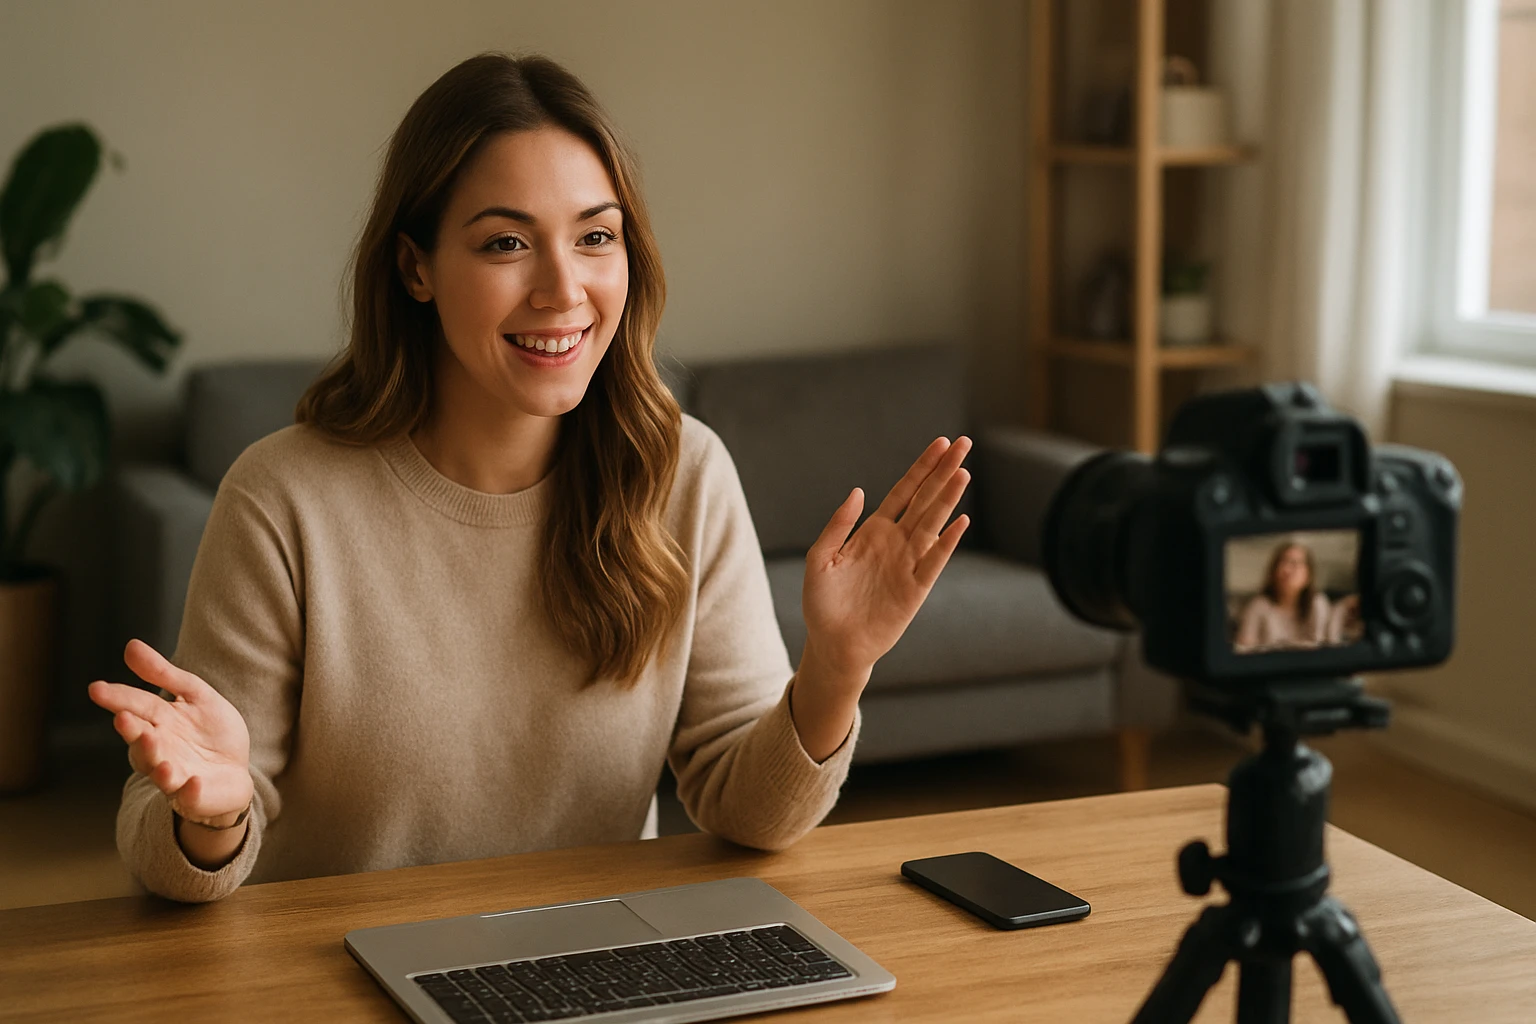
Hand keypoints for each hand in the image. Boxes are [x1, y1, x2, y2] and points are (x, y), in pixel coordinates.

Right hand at [88, 639, 252, 825]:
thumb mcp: (195, 695)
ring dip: (155, 759)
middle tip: (123, 718)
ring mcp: (174, 774)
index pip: (137, 707)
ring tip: (153, 743)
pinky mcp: (193, 795)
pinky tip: (194, 782)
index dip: (118, 698)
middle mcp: (159, 749)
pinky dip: (190, 790)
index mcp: (158, 722)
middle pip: (141, 740)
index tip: (97, 688)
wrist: (235, 772)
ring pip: (158, 769)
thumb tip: (130, 646)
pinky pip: (189, 795)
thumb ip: (164, 674)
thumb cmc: (211, 732)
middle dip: (132, 730)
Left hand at [801, 436, 971, 682]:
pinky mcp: (916, 589)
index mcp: (873, 531)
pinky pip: (935, 561)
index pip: (904, 491)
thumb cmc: (823, 603)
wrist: (833, 644)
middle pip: (925, 499)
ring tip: (963, 472)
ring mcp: (909, 564)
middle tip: (964, 443)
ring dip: (948, 498)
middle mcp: (896, 542)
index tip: (940, 443)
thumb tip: (859, 491)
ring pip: (933, 523)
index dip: (921, 467)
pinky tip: (961, 521)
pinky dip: (948, 542)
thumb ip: (838, 525)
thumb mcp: (819, 559)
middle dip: (943, 471)